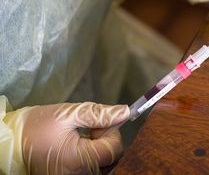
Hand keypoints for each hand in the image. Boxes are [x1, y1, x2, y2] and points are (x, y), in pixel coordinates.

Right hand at [5, 102, 129, 173]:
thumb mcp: (67, 113)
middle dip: (107, 141)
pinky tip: (78, 147)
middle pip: (112, 159)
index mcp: (79, 160)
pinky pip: (92, 169)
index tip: (98, 123)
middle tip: (90, 129)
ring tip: (82, 138)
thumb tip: (124, 112)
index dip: (111, 132)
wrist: (11, 143)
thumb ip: (99, 114)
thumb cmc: (36, 127)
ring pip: (104, 165)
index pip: (114, 149)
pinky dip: (92, 157)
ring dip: (100, 149)